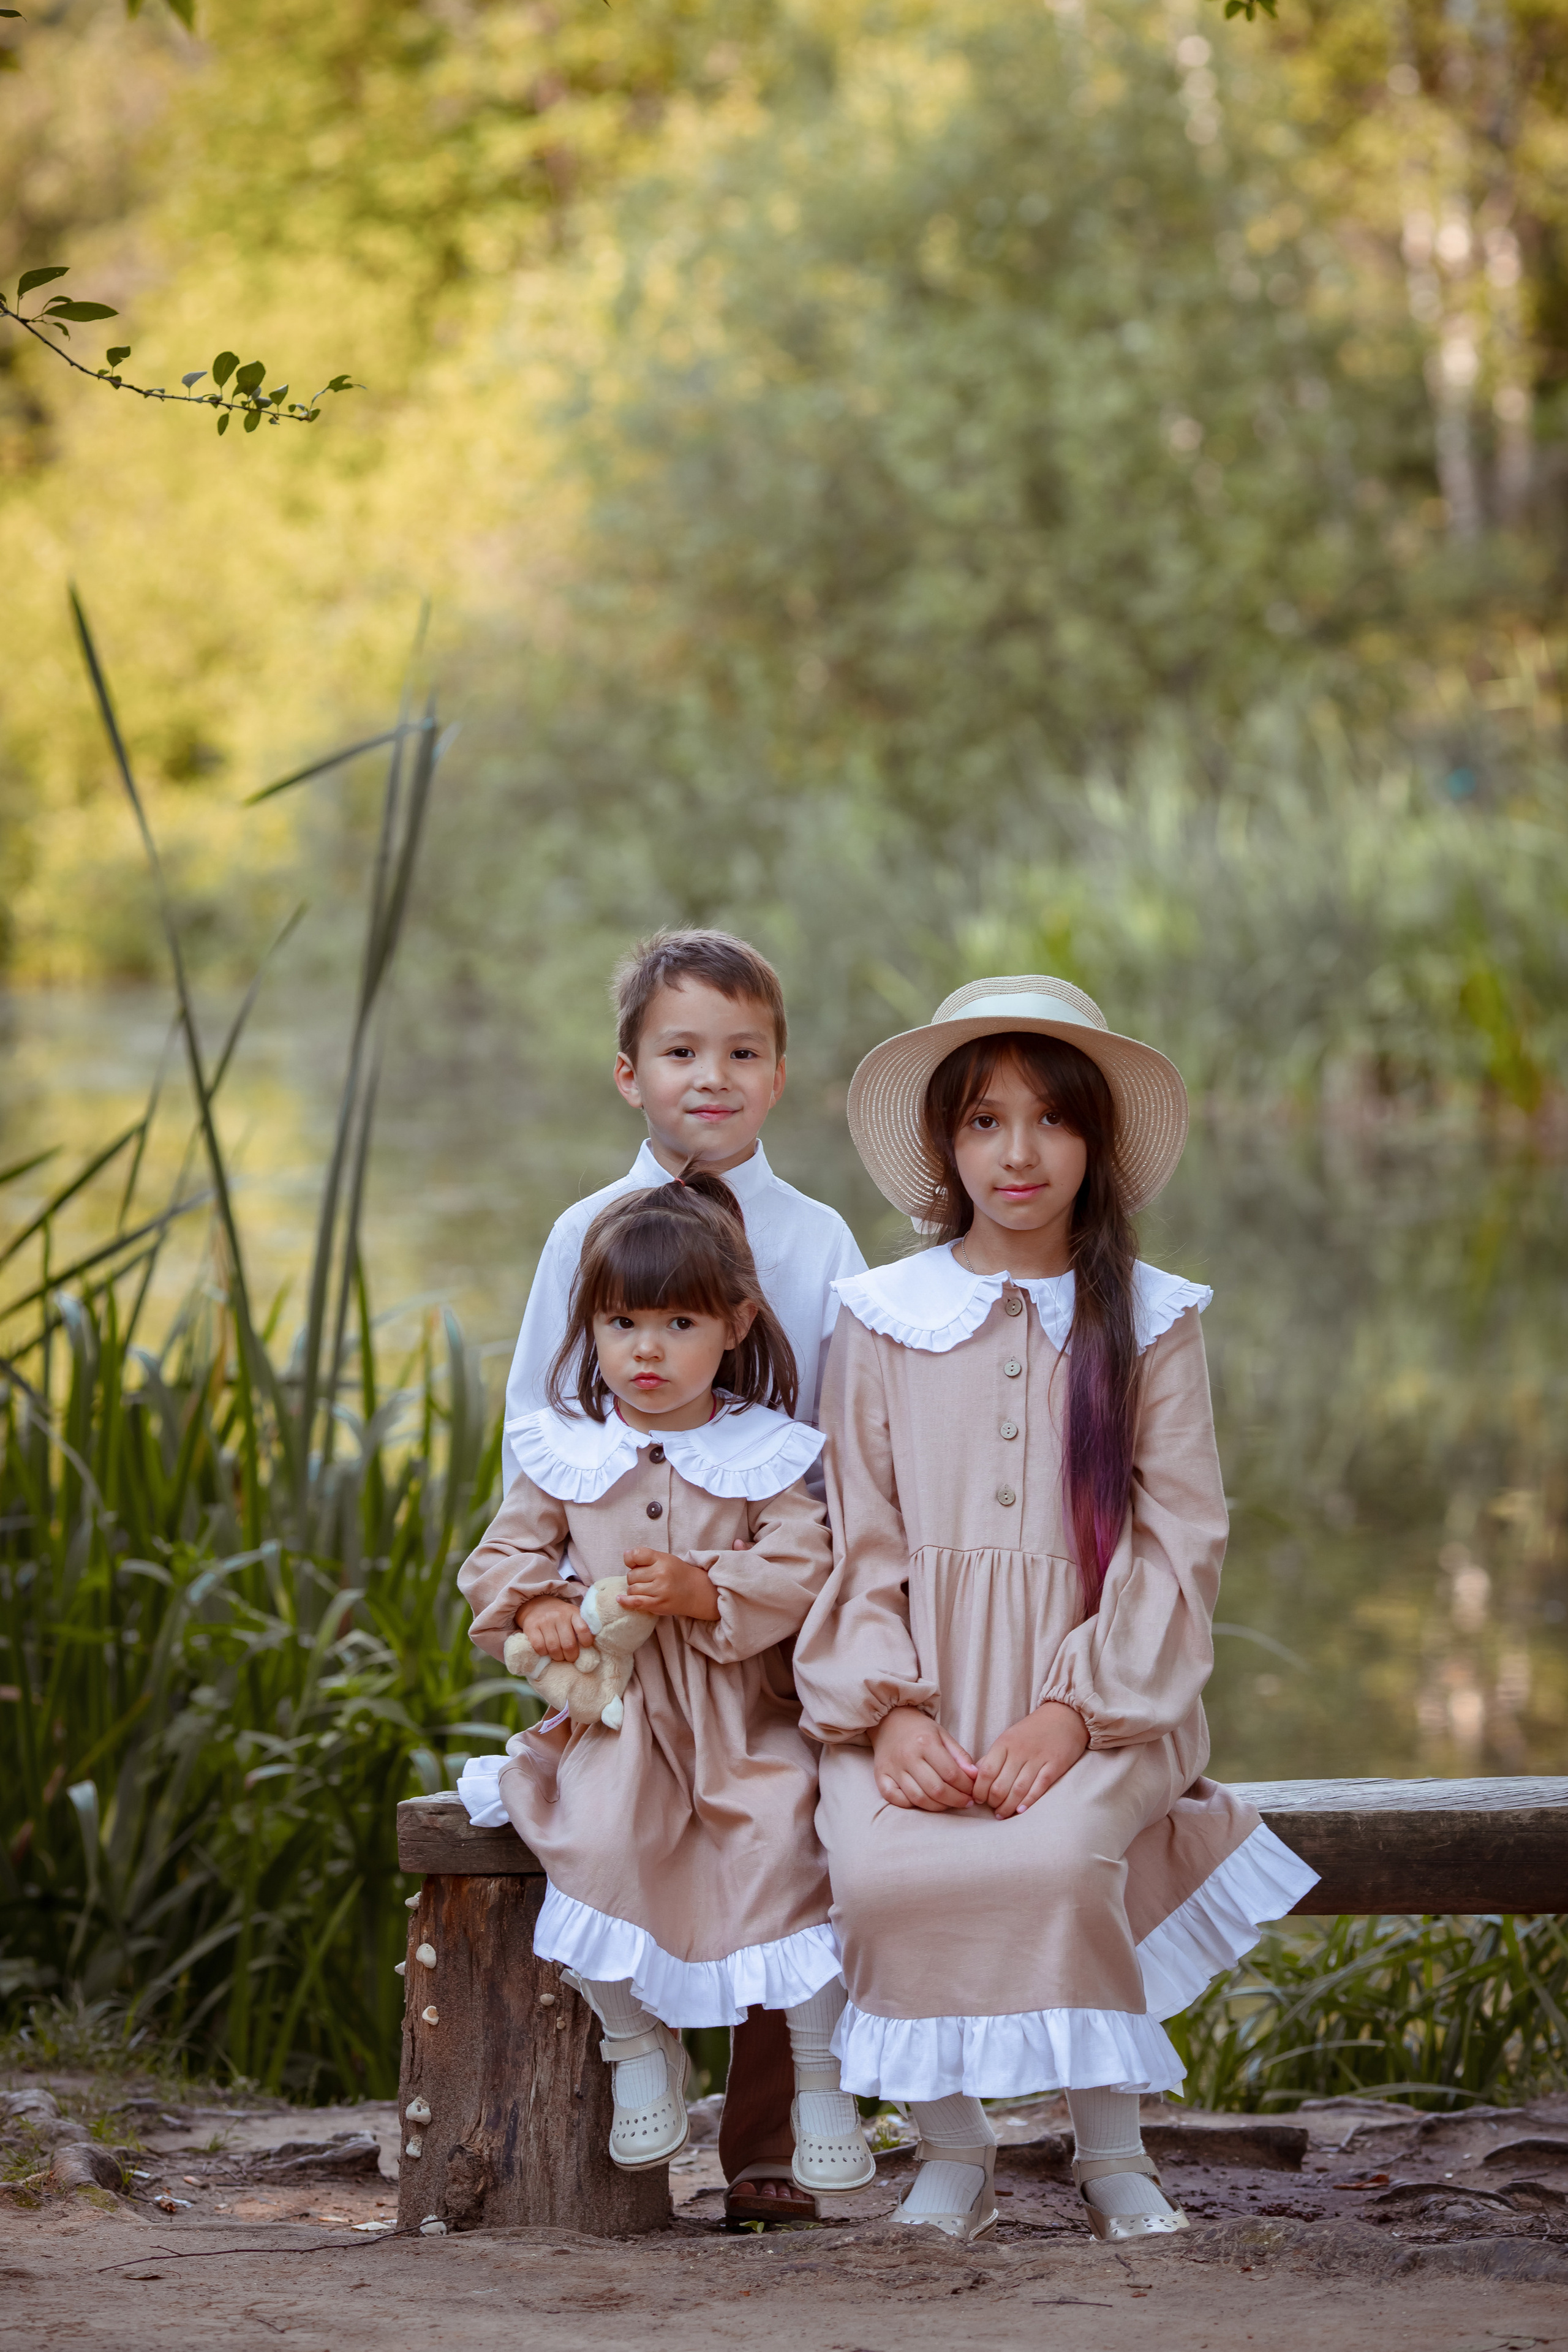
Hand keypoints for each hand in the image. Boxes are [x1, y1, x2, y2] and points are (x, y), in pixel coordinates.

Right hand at [515, 1594, 590, 1661]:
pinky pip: (539, 1647)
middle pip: (568, 1644)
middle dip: (571, 1656)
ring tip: (558, 1656)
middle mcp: (559, 1615)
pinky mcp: (531, 1627)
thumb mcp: (572, 1616)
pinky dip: (543, 1653)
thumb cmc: (558, 1616)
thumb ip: (580, 1628)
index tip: (585, 1647)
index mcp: (572, 1612)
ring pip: (554, 1648)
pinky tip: (546, 1651)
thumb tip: (588, 1650)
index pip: (583, 1629)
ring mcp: (544, 1621)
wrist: (536, 1604)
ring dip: (557, 1657)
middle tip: (570, 1657)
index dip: (586, 1642)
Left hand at [620, 1546, 719, 1621]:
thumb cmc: (678, 1574)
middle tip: (645, 1579)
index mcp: (662, 1559)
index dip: (630, 1559)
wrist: (696, 1592)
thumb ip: (646, 1557)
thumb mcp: (665, 1559)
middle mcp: (660, 1574)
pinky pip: (636, 1602)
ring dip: (634, 1589)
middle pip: (632, 1575)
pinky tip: (620, 1599)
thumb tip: (625, 1556)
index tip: (632, 1563)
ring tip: (644, 1589)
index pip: (637, 1555)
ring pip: (632, 1589)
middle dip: (634, 1578)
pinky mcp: (658, 1605)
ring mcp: (659, 1590)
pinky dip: (625, 1601)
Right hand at [870, 1705, 976, 1811]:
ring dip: (938, 1807)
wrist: (888, 1721)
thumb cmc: (919, 1730)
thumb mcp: (943, 1735)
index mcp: (925, 1742)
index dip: (966, 1787)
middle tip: (966, 1802)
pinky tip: (923, 1802)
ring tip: (949, 1804)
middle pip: (936, 1789)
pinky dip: (910, 1804)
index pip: (951, 1774)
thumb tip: (974, 1776)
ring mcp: (893, 1768)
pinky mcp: (881, 1777)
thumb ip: (960, 1755)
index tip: (973, 1792)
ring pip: (918, 1798)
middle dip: (956, 1800)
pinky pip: (895, 1799)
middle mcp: (908, 1756)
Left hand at [970, 1700, 1088, 1818]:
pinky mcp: (1055, 1766)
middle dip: (993, 1802)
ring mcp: (1038, 1758)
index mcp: (1004, 1743)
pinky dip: (1028, 1801)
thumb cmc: (1032, 1730)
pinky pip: (1039, 1787)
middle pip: (1000, 1784)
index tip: (977, 1799)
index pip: (986, 1772)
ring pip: (1018, 1789)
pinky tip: (1020, 1811)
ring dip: (1008, 1806)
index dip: (979, 1790)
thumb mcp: (1008, 1737)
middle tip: (992, 1809)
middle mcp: (1019, 1751)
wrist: (1064, 1716)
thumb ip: (993, 1757)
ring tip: (1003, 1814)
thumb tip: (975, 1777)